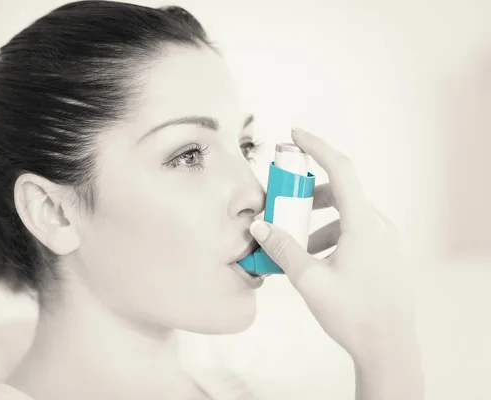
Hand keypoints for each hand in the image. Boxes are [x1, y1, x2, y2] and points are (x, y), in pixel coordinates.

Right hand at [249, 128, 418, 364]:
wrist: (388, 347)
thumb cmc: (353, 315)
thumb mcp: (309, 280)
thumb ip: (283, 249)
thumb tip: (261, 226)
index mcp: (364, 224)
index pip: (340, 169)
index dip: (317, 147)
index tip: (295, 135)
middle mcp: (379, 225)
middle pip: (340, 192)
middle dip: (308, 196)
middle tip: (284, 205)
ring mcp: (386, 239)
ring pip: (347, 214)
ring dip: (319, 221)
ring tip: (299, 246)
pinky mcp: (386, 252)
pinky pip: (356, 230)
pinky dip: (333, 234)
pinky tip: (318, 260)